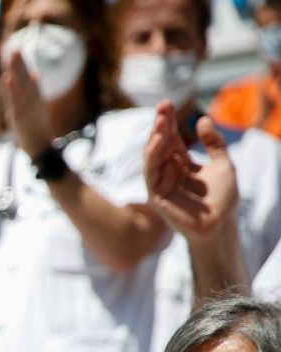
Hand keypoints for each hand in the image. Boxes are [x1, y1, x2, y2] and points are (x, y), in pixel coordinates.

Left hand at [2, 53, 54, 159]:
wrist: (40, 147)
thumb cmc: (36, 128)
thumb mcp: (35, 107)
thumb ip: (33, 90)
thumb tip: (35, 73)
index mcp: (34, 97)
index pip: (26, 77)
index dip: (21, 63)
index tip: (15, 48)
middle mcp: (31, 99)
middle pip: (24, 77)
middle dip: (19, 62)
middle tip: (13, 46)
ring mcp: (26, 107)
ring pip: (20, 85)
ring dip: (16, 69)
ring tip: (11, 54)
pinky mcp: (20, 116)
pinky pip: (14, 100)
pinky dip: (11, 89)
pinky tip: (7, 77)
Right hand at [145, 103, 238, 243]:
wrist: (221, 224)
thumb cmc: (223, 199)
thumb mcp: (223, 164)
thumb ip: (214, 144)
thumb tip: (203, 120)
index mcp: (182, 165)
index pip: (172, 140)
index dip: (169, 123)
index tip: (167, 105)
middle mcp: (169, 173)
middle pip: (161, 145)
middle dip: (160, 126)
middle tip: (162, 106)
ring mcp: (161, 184)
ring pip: (153, 157)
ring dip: (154, 138)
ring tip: (159, 121)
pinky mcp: (157, 195)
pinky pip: (151, 173)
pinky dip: (152, 157)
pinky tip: (156, 142)